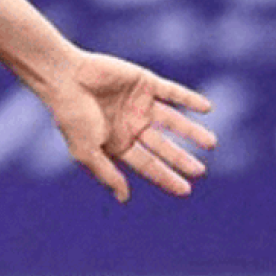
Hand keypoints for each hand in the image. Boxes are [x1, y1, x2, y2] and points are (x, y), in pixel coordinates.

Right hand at [46, 51, 216, 202]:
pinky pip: (172, 92)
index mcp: (117, 142)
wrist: (65, 77)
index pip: (148, 164)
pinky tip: (206, 108)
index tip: (186, 190)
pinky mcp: (144, 82)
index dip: (166, 177)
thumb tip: (124, 199)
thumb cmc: (71, 116)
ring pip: (172, 120)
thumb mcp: (87, 151)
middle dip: (181, 159)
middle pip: (162, 146)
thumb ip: (107, 174)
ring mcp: (139, 103)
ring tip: (211, 143)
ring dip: (191, 131)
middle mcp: (131, 124)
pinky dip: (189, 99)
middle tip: (201, 171)